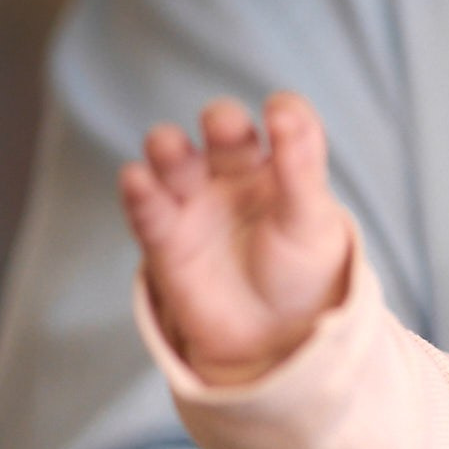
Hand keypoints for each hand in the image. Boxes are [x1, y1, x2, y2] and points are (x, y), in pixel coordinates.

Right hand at [118, 92, 349, 384]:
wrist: (275, 341)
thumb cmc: (301, 276)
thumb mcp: (311, 220)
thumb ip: (300, 167)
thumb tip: (282, 107)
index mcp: (283, 166)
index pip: (285, 123)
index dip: (285, 114)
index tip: (282, 114)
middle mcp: (236, 174)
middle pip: (225, 134)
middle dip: (221, 123)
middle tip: (224, 125)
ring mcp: (197, 201)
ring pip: (176, 161)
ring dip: (169, 149)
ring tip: (170, 148)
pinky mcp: (166, 237)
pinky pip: (147, 208)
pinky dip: (139, 192)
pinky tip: (137, 180)